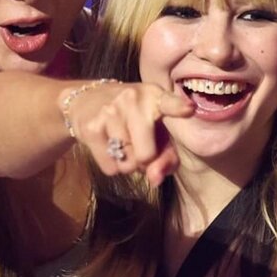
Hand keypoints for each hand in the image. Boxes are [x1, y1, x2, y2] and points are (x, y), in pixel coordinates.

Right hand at [62, 82, 193, 185]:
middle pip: (146, 155)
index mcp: (155, 96)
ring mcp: (110, 112)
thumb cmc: (132, 119)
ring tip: (122, 145)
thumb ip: (165, 158)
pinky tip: (108, 147)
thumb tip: (155, 180)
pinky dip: (112, 166)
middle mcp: (132, 100)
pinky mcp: (92, 128)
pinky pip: (110, 167)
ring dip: (126, 163)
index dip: (178, 108)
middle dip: (144, 161)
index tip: (188, 109)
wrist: (87, 101)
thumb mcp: (155, 131)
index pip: (169, 103)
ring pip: (126, 164)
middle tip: (137, 147)